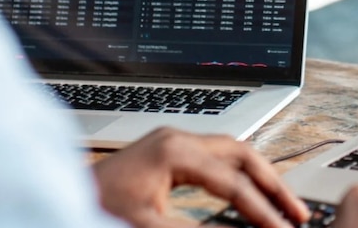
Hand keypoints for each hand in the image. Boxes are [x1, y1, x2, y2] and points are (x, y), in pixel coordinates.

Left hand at [92, 127, 309, 227]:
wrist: (60, 196)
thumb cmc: (95, 208)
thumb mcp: (149, 227)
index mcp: (174, 151)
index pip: (232, 182)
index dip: (261, 211)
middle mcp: (177, 139)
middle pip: (241, 153)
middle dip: (272, 184)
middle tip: (297, 214)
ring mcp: (172, 142)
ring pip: (231, 152)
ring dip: (258, 177)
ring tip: (282, 205)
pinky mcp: (166, 151)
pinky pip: (215, 158)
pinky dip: (238, 176)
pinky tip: (247, 195)